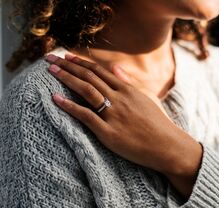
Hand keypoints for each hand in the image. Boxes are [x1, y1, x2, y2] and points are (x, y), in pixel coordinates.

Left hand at [46, 54, 202, 197]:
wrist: (168, 146)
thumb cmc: (158, 123)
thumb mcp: (145, 97)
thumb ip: (128, 82)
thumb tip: (115, 67)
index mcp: (127, 89)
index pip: (98, 70)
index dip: (80, 62)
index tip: (66, 56)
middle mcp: (119, 98)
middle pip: (89, 76)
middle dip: (67, 65)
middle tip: (50, 59)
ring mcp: (113, 114)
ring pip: (86, 91)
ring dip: (67, 78)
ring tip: (50, 71)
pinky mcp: (109, 132)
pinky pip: (86, 116)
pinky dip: (69, 106)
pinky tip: (55, 98)